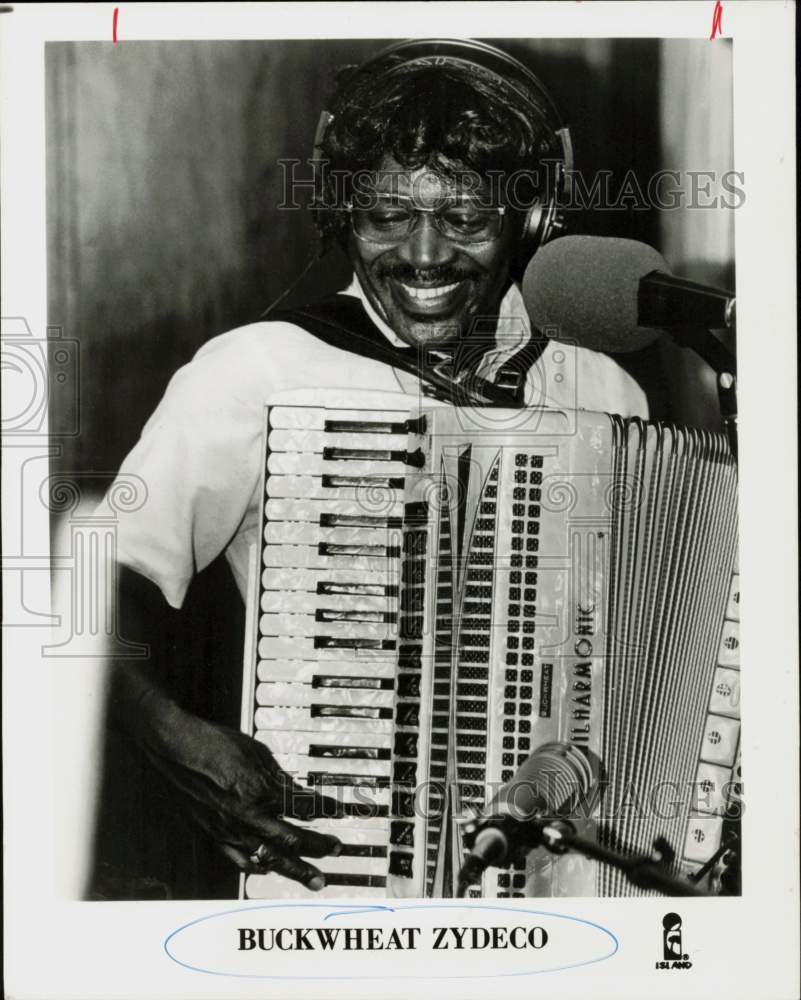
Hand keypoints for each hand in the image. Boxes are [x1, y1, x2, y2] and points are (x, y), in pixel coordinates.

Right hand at [135, 697, 342, 889]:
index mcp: (262, 790)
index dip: (328, 809)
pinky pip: (239, 860)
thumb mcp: (258, 753)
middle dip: (318, 847)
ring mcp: (230, 828)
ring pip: (270, 858)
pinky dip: (258, 867)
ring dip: (295, 869)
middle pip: (293, 838)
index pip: (305, 805)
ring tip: (314, 878)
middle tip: (336, 850)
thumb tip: (297, 792)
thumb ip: (279, 777)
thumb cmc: (214, 744)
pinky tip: (270, 869)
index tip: (342, 812)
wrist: (177, 749)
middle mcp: (248, 814)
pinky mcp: (214, 834)